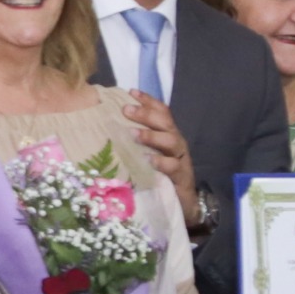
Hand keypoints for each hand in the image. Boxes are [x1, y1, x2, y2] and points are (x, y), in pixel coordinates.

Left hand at [117, 92, 194, 207]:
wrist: (183, 201)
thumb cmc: (161, 174)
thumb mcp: (149, 154)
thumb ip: (137, 141)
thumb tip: (112, 126)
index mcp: (167, 134)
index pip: (161, 112)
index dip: (148, 101)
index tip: (131, 92)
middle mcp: (175, 143)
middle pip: (165, 122)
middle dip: (146, 114)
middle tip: (126, 110)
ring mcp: (180, 158)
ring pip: (171, 141)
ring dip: (151, 135)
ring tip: (133, 133)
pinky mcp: (181, 176)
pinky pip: (173, 166)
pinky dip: (161, 162)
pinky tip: (148, 160)